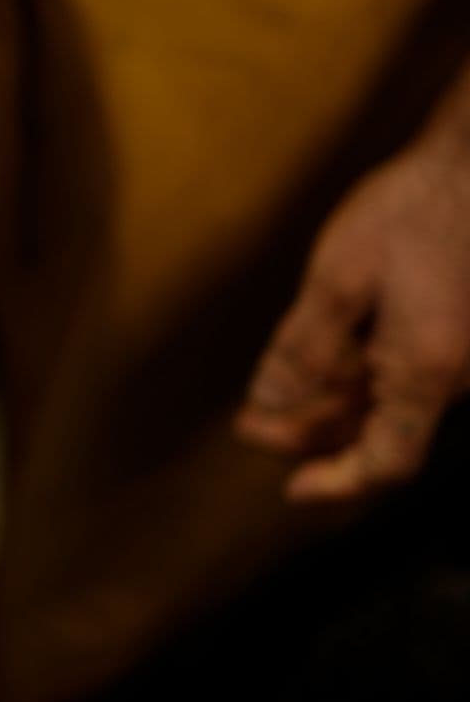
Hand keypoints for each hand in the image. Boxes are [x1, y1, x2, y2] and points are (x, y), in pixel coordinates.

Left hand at [236, 139, 469, 501]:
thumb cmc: (416, 211)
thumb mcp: (340, 279)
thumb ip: (303, 349)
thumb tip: (269, 403)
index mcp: (426, 374)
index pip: (386, 462)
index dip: (338, 484)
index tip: (292, 490)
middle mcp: (454, 374)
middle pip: (382, 431)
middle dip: (315, 433)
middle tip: (252, 424)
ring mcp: (460, 349)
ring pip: (392, 398)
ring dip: (334, 402)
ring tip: (273, 392)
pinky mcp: (459, 323)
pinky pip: (407, 366)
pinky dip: (360, 371)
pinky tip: (324, 352)